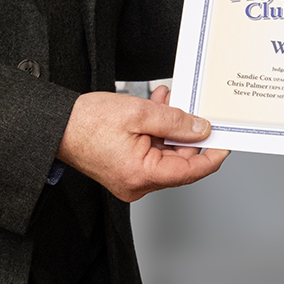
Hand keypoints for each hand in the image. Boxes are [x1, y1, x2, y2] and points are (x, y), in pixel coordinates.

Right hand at [57, 86, 228, 201]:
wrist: (58, 126)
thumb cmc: (87, 121)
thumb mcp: (139, 113)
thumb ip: (175, 122)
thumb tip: (201, 129)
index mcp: (142, 175)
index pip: (191, 171)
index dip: (212, 154)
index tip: (226, 139)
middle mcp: (138, 184)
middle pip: (179, 162)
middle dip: (188, 133)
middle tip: (195, 108)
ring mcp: (131, 179)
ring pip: (165, 154)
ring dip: (171, 127)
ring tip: (168, 99)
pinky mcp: (125, 170)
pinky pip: (151, 152)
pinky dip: (157, 131)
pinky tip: (156, 107)